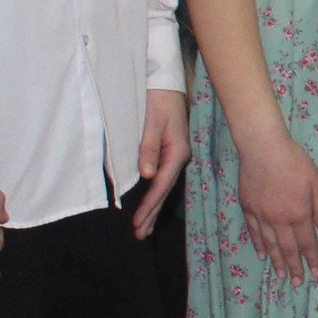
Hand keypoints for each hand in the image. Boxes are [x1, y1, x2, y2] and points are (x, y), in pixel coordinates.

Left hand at [132, 89, 190, 237]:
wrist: (165, 82)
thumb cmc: (158, 99)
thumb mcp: (152, 121)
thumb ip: (149, 148)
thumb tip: (147, 175)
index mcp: (177, 151)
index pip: (162, 184)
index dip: (149, 205)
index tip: (137, 223)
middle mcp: (179, 156)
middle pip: (165, 191)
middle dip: (152, 214)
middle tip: (140, 235)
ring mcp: (177, 155)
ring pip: (164, 187)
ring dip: (154, 208)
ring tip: (144, 229)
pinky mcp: (171, 152)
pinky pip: (163, 179)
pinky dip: (156, 195)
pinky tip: (151, 204)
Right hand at [234, 124, 317, 279]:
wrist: (264, 148)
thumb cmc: (295, 162)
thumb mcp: (317, 181)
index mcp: (299, 213)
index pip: (307, 242)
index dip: (312, 259)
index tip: (316, 273)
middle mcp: (280, 219)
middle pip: (288, 249)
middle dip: (294, 267)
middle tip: (296, 282)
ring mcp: (262, 215)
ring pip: (270, 244)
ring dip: (276, 261)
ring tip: (281, 275)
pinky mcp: (248, 208)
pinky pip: (254, 232)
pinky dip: (259, 245)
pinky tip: (263, 255)